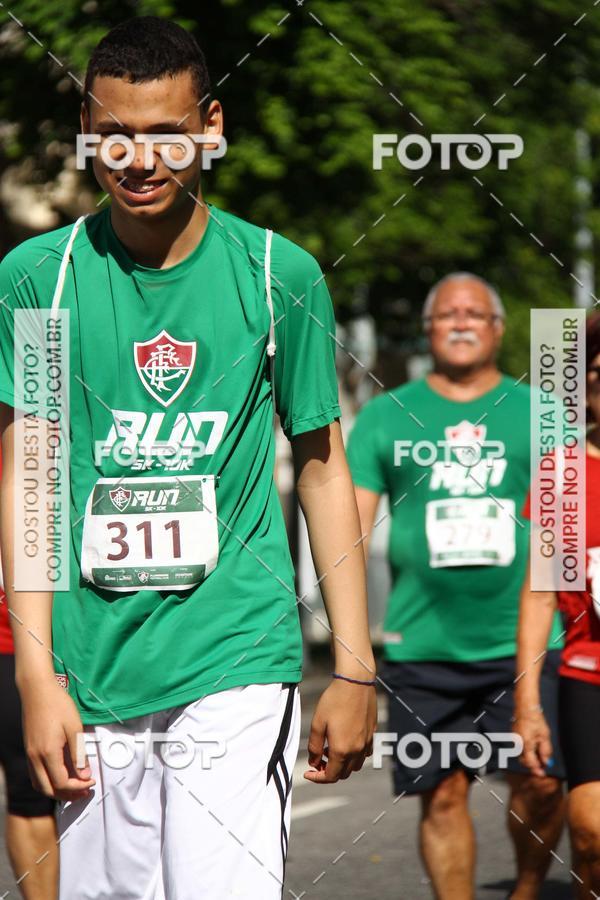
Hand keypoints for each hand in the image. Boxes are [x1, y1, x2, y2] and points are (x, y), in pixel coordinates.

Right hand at [20, 678, 95, 800]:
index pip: (62, 783)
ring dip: (56, 791)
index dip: (78, 786)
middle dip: (68, 794)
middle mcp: (35, 758)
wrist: (37, 690)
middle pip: (49, 789)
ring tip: (73, 787)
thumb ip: (79, 753)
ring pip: (40, 784)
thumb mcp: (74, 727)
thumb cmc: (57, 704)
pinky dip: (47, 782)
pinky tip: (60, 776)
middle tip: (84, 791)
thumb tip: (84, 774)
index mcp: (48, 753)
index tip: (91, 781)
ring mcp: (30, 755)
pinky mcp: (29, 750)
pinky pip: (35, 775)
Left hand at [304, 678, 376, 783]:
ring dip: (342, 764)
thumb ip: (315, 747)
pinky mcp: (372, 733)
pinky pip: (364, 753)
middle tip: (318, 761)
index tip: (308, 773)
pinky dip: (354, 755)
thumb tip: (314, 762)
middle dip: (329, 771)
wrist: (355, 682)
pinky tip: (346, 742)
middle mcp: (357, 750)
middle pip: (343, 773)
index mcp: (342, 750)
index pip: (330, 776)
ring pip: (355, 765)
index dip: (317, 778)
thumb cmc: (334, 700)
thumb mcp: (317, 723)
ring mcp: (367, 742)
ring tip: (330, 750)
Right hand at [513, 707, 552, 777]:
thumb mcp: (544, 736)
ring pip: (521, 755)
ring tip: (539, 758)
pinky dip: (526, 752)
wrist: (525, 709)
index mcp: (526, 745)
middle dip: (532, 765)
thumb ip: (545, 751)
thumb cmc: (536, 720)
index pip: (531, 763)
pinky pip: (520, 748)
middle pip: (524, 761)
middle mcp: (518, 744)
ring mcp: (515, 740)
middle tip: (542, 767)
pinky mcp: (514, 736)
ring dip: (529, 759)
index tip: (542, 774)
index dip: (537, 770)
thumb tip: (547, 762)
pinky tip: (533, 749)